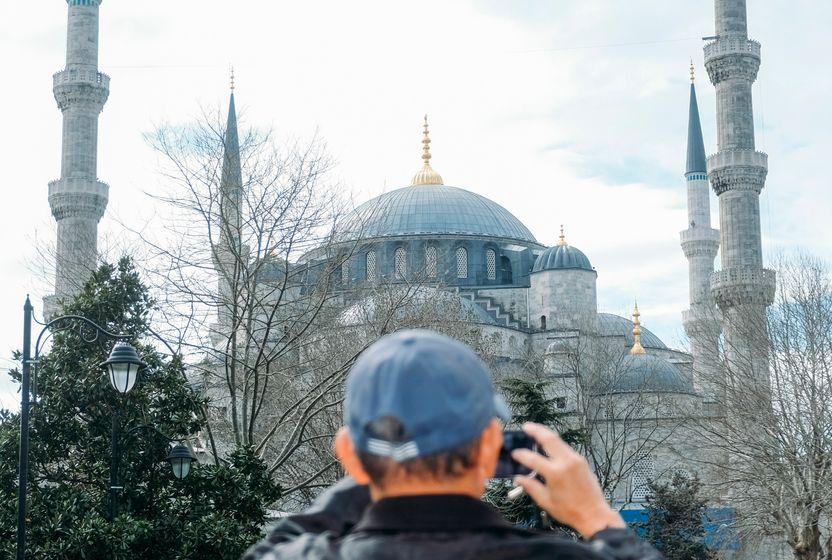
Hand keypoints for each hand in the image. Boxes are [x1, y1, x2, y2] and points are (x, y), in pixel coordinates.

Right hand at [511, 422, 624, 537]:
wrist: (594, 514)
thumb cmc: (571, 511)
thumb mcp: (546, 501)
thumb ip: (531, 487)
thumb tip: (519, 479)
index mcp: (555, 473)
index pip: (533, 458)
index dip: (521, 455)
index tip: (515, 453)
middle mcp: (566, 463)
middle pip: (549, 439)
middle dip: (536, 430)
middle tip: (526, 426)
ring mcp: (576, 460)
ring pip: (559, 441)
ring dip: (547, 434)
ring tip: (536, 431)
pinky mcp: (582, 461)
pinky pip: (566, 448)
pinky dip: (556, 444)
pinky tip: (550, 446)